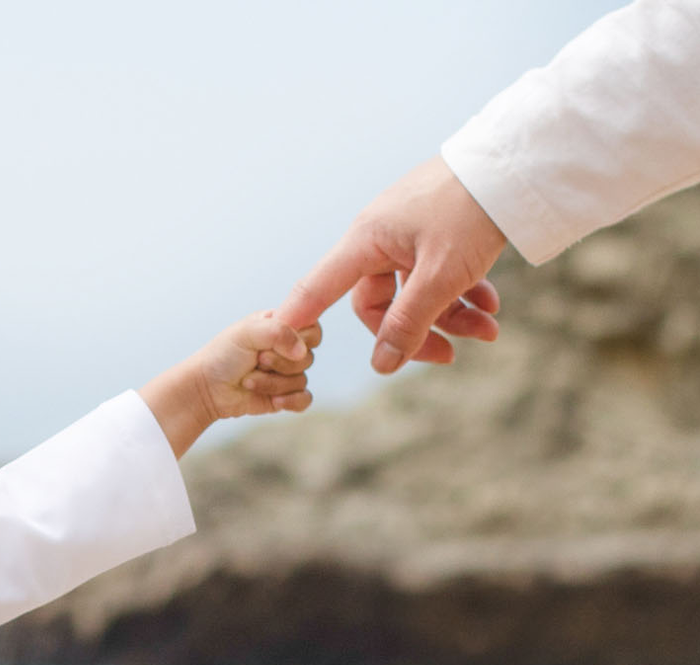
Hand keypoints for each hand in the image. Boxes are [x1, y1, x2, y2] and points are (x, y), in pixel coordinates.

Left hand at [140, 311, 319, 458]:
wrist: (206, 389)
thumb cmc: (222, 356)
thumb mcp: (247, 333)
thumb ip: (278, 332)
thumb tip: (302, 351)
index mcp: (283, 326)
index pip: (313, 329)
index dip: (299, 338)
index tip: (272, 343)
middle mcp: (287, 349)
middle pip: (307, 358)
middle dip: (279, 364)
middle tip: (255, 362)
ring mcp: (286, 373)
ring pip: (301, 380)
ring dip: (272, 383)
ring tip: (248, 381)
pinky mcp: (283, 395)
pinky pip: (304, 399)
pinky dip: (292, 401)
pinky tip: (275, 402)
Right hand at [280, 157, 507, 373]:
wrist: (521, 160)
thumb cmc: (475, 210)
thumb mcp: (441, 275)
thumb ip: (408, 324)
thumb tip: (382, 366)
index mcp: (367, 240)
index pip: (320, 287)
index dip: (299, 316)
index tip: (281, 342)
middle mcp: (382, 236)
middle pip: (380, 303)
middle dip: (416, 332)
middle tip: (450, 354)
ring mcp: (411, 231)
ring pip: (416, 292)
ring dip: (450, 317)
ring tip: (487, 330)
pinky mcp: (439, 227)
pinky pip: (439, 272)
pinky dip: (463, 293)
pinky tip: (490, 306)